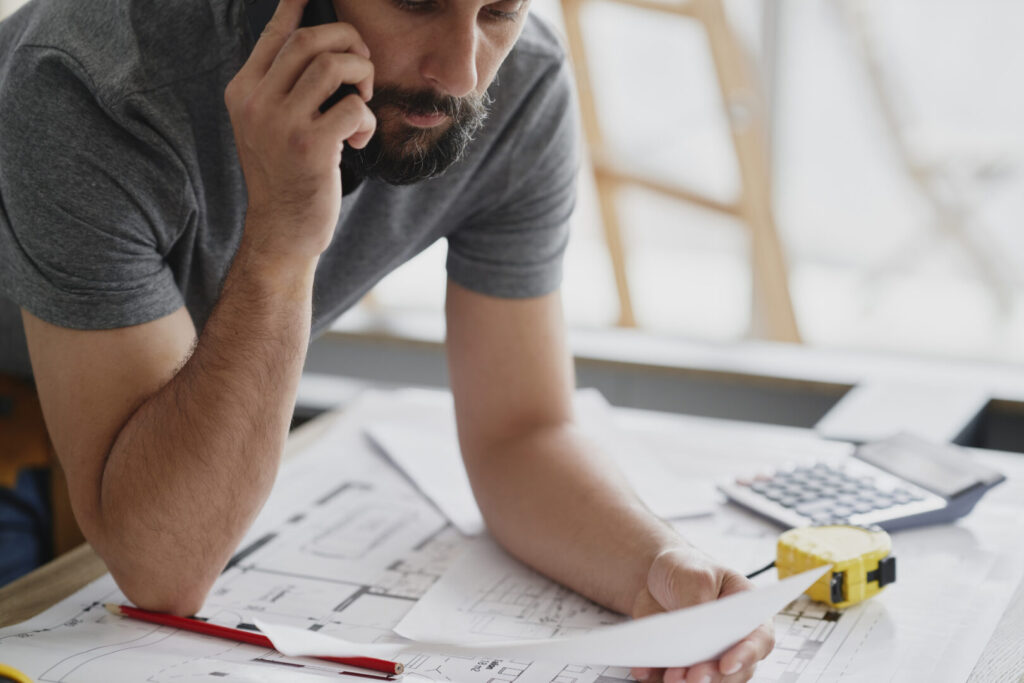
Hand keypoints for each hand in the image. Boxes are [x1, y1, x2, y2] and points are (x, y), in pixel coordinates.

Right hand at [224, 0, 376, 263]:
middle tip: (362, 69)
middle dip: (349, 42)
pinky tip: (359, 140)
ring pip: (332, 65)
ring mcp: (280, 124)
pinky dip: (366, 119)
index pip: (274, 34)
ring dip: (361, 75)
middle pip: (309, 40)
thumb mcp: (269, 127)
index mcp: (243, 92)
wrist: (282, 231)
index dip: (296, 5)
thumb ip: (282, 88)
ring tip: (362, 100)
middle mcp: (256, 102)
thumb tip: (313, 44)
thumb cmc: (286, 176)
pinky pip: (352, 107)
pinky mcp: (309, 147)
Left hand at [629, 546, 774, 682]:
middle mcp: (732, 643)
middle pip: (734, 671)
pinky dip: (657, 677)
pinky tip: (645, 670)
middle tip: (693, 676)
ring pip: (707, 681)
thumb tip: (693, 632)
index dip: (746, 655)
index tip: (727, 664)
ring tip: (670, 676)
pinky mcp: (682, 666)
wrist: (658, 578)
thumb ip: (698, 602)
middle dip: (712, 676)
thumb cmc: (687, 570)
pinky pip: (669, 679)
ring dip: (687, 682)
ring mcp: (708, 658)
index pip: (758, 640)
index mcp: (746, 614)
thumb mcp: (695, 575)